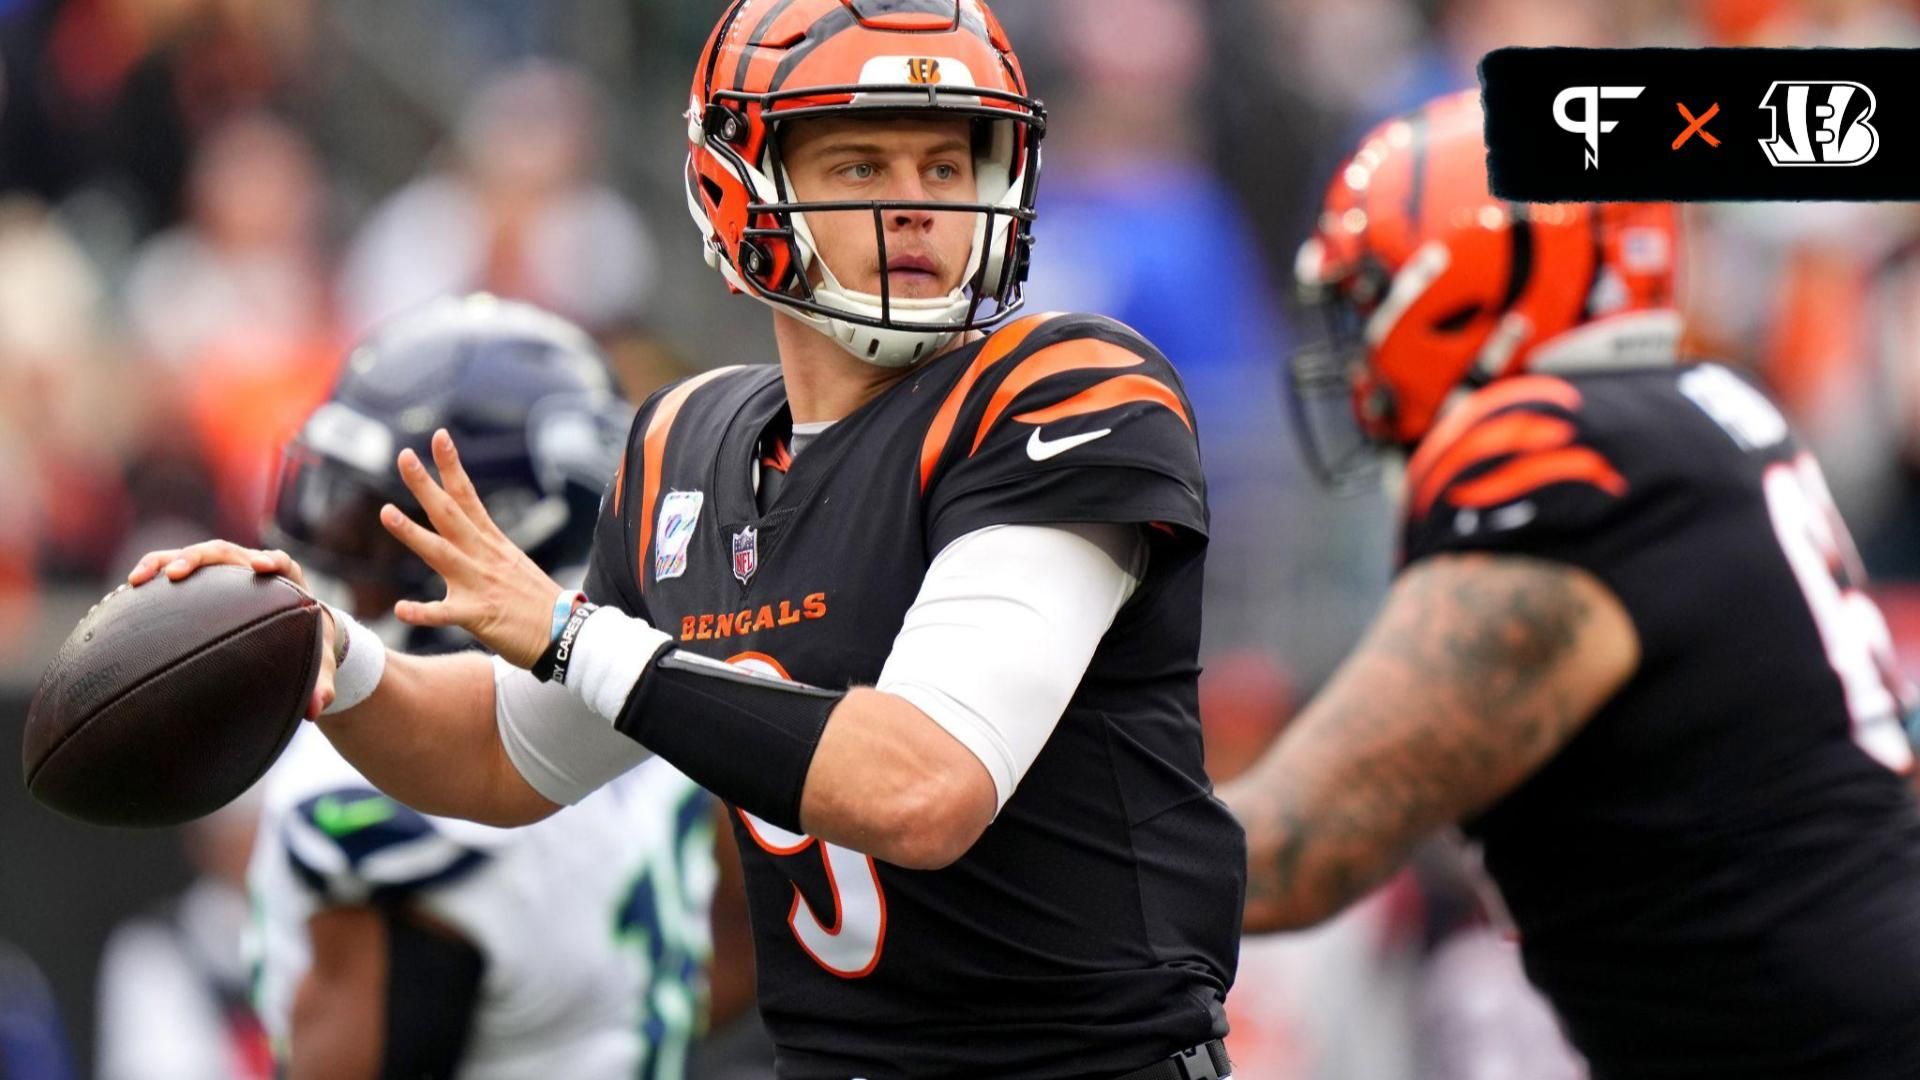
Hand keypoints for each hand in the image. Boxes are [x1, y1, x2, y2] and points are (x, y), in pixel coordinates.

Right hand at [126, 541, 338, 719]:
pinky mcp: (203, 579)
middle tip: (177, 574)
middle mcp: (251, 567)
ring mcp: (225, 570)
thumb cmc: (305, 644)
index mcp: (286, 580)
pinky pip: (173, 570)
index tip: (262, 566)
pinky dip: (152, 576)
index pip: (281, 562)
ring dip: (163, 562)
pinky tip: (124, 595)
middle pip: (226, 552)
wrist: (290, 632)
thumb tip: (318, 708)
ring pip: (194, 557)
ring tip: (136, 580)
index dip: (273, 561)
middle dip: (199, 558)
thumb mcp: (316, 662)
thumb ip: (321, 683)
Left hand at [380, 428, 562, 667]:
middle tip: (404, 456)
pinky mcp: (478, 615)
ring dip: (412, 533)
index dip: (451, 466)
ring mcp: (480, 584)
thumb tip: (469, 538)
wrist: (567, 633)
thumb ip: (486, 551)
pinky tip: (401, 609)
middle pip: (449, 513)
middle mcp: (484, 557)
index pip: (468, 496)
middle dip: (425, 484)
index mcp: (493, 543)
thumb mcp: (514, 565)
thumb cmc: (539, 604)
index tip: (438, 437)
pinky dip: (423, 612)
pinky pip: (445, 613)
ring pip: (440, 553)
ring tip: (385, 513)